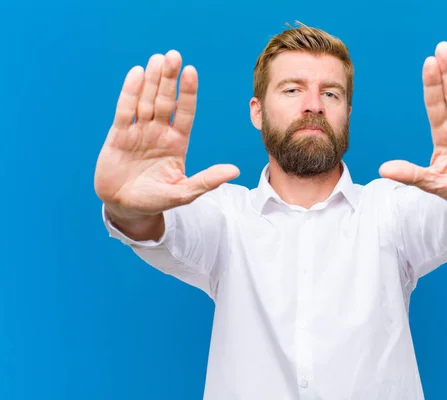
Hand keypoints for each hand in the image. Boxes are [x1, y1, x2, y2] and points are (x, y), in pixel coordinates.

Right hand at [94, 50, 239, 217]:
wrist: (124, 206)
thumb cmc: (155, 200)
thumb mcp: (184, 193)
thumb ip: (206, 180)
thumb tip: (234, 171)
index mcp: (177, 142)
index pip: (184, 112)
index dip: (187, 93)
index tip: (191, 72)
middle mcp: (159, 132)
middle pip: (165, 100)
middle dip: (170, 79)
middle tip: (174, 56)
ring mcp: (138, 131)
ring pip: (146, 100)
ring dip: (152, 80)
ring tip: (158, 59)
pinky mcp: (118, 135)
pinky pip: (124, 110)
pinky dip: (130, 92)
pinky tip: (137, 74)